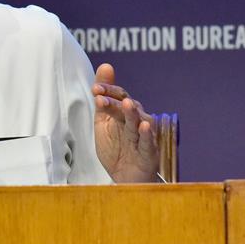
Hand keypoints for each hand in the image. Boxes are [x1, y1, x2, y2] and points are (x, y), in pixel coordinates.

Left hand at [92, 63, 158, 182]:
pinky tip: (144, 125)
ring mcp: (143, 136)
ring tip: (127, 103)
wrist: (125, 177)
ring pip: (139, 122)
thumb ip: (103, 97)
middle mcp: (137, 121)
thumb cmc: (116, 147)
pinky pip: (148, 142)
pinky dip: (146, 134)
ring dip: (132, 113)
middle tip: (101, 96)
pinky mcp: (149, 152)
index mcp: (125, 113)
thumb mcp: (103, 120)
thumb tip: (105, 66)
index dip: (108, 91)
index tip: (95, 89)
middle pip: (128, 107)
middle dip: (115, 101)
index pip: (119, 96)